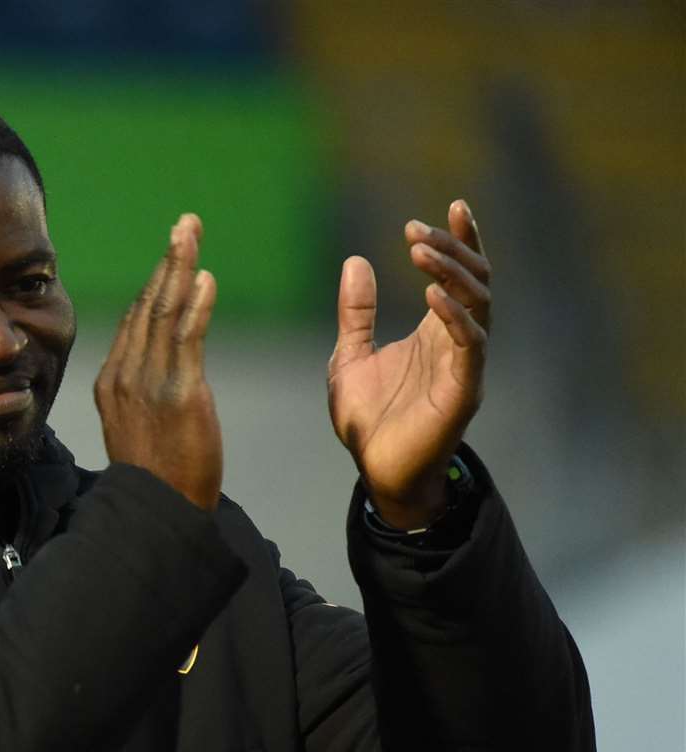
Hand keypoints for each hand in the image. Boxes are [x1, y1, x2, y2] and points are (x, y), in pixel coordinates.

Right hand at [95, 214, 221, 510]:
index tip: (173, 258)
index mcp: (112, 383)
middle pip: (148, 306)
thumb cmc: (155, 479)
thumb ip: (140, 395)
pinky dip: (195, 305)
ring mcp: (149, 383)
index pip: (135, 322)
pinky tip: (205, 278)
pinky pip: (186, 339)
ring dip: (180, 267)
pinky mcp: (179, 393)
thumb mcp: (136, 429)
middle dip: (168, 261)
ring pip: (164, 313)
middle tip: (185, 225)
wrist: (157, 512)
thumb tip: (154, 374)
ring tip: (192, 232)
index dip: (155, 285)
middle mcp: (125, 376)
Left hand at [327, 200, 490, 528]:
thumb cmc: (368, 421)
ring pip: (476, 305)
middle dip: (450, 250)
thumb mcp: (349, 356)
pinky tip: (433, 295)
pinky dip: (454, 317)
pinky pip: (469, 346)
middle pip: (473, 281)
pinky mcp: (462, 391)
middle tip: (416, 229)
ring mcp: (464, 365)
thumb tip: (355, 262)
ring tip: (421, 250)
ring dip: (451, 274)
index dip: (460, 240)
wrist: (375, 472)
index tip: (453, 204)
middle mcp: (456, 343)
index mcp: (435, 332)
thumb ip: (356, 313)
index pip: (459, 276)